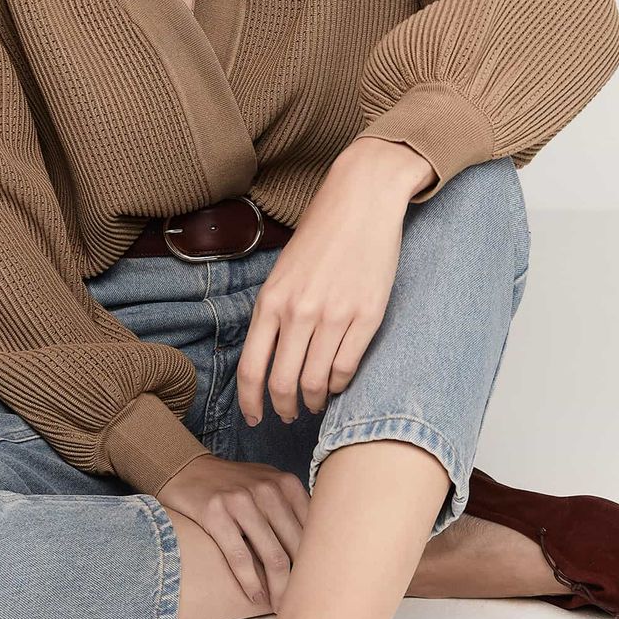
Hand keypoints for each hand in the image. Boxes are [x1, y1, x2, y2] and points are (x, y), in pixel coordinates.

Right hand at [156, 453, 310, 608]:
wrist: (187, 469)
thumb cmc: (233, 484)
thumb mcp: (268, 483)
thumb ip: (292, 508)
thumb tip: (315, 548)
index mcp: (287, 484)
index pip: (314, 530)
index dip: (318, 562)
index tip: (318, 585)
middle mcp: (268, 490)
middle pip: (297, 547)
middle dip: (302, 582)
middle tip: (302, 604)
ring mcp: (242, 501)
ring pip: (273, 556)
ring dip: (278, 589)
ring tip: (279, 607)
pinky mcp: (216, 514)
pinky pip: (240, 557)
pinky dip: (250, 583)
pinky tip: (255, 597)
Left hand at [235, 138, 433, 427]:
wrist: (362, 200)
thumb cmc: (322, 233)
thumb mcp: (283, 271)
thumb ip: (274, 312)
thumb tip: (269, 357)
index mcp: (271, 301)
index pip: (252, 369)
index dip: (251, 403)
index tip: (256, 418)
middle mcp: (299, 312)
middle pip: (283, 384)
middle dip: (284, 408)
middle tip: (289, 415)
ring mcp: (334, 315)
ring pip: (317, 382)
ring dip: (314, 401)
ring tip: (316, 403)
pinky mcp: (367, 315)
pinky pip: (347, 368)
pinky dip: (341, 385)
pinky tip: (339, 383)